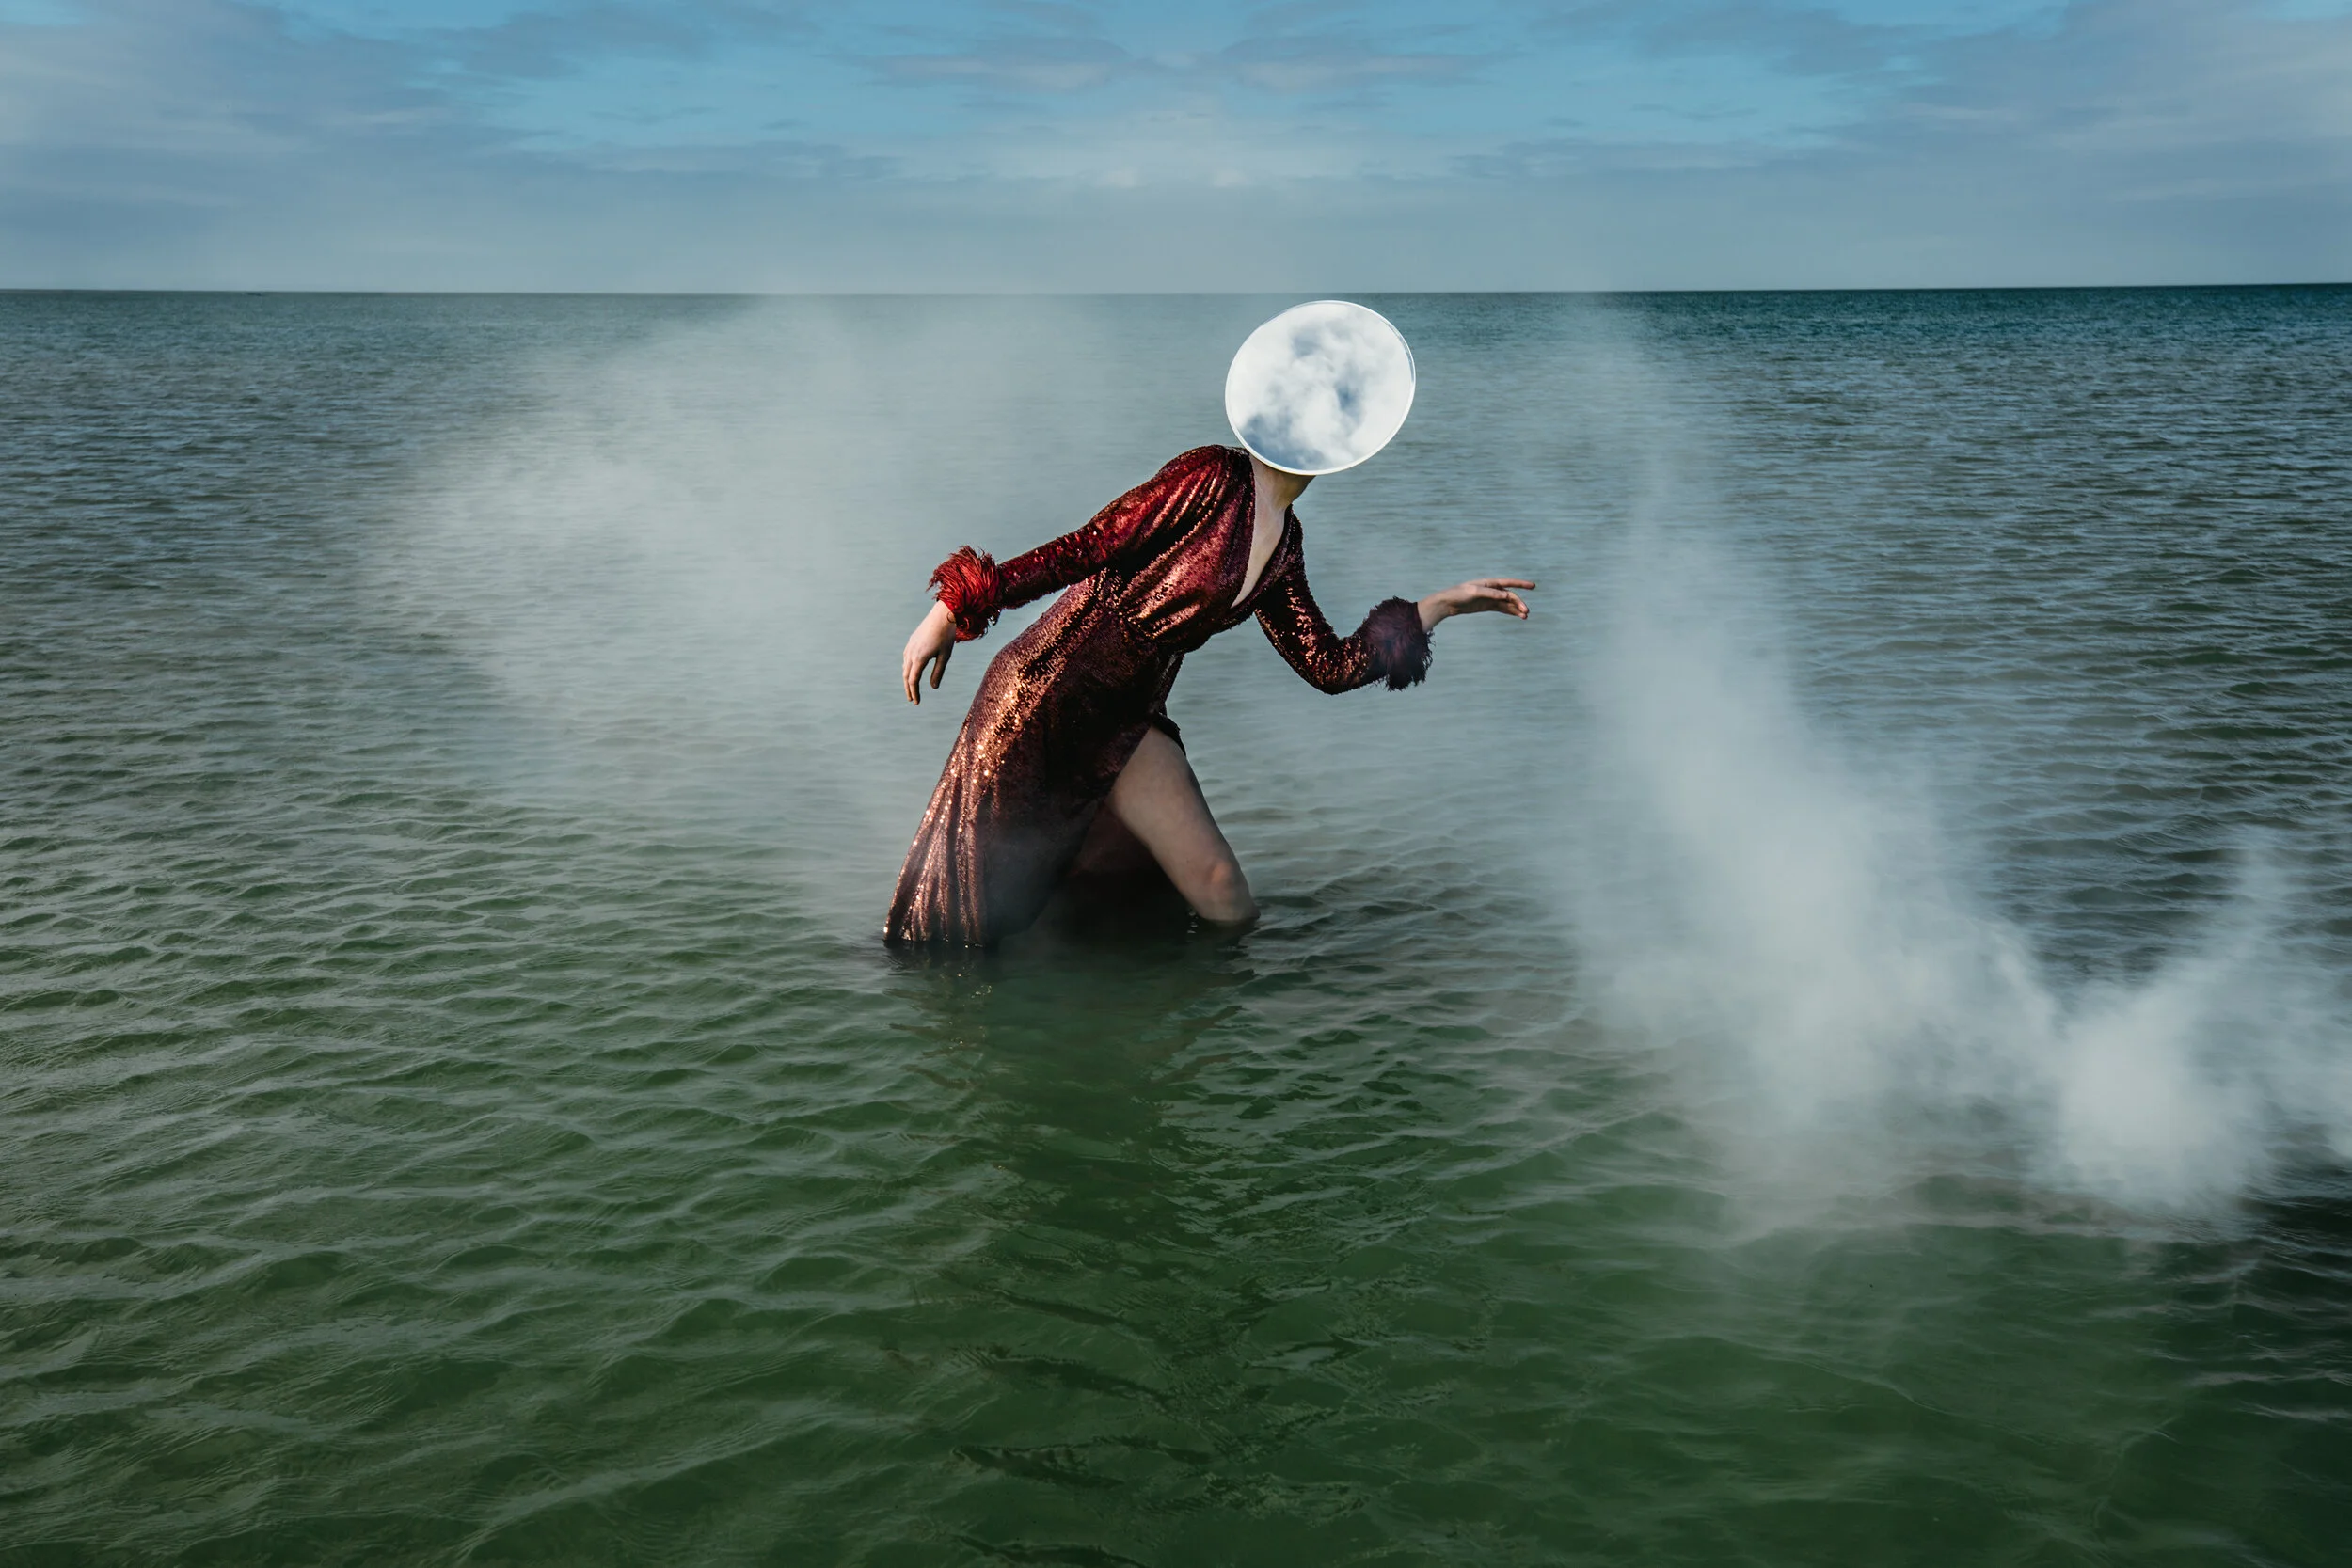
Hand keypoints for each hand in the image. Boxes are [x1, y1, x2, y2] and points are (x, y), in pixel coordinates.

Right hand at [902, 601, 957, 702]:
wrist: (942, 615)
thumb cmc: (946, 636)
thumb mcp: (944, 656)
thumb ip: (938, 673)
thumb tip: (933, 687)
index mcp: (919, 658)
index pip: (913, 680)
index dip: (914, 693)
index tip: (916, 702)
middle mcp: (911, 653)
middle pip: (906, 675)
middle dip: (909, 689)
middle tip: (911, 699)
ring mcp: (910, 646)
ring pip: (905, 666)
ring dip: (907, 679)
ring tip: (911, 688)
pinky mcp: (911, 641)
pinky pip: (906, 658)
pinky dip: (907, 668)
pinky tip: (911, 671)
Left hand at [1418, 578, 1534, 631]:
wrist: (1448, 603)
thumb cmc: (1460, 594)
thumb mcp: (1475, 592)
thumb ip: (1491, 593)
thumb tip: (1506, 595)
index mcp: (1490, 583)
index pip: (1509, 583)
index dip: (1521, 584)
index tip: (1533, 586)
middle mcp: (1492, 589)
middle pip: (1510, 596)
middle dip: (1519, 603)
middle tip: (1526, 611)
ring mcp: (1490, 598)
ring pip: (1507, 603)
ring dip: (1516, 609)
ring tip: (1525, 616)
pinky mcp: (1487, 606)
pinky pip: (1501, 608)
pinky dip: (1510, 612)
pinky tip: (1517, 616)